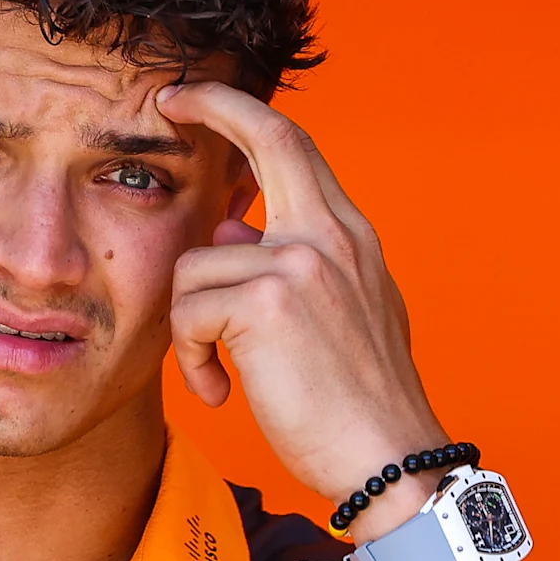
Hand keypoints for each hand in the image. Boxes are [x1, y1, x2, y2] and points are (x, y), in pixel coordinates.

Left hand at [159, 81, 444, 513]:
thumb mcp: (333, 317)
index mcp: (348, 236)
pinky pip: (187, 314)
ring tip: (222, 375)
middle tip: (167, 101)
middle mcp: (332, 236)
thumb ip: (286, 267)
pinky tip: (223, 393)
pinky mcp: (268, 303)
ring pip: (194, 264)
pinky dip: (191, 360)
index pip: (296, 146)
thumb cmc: (355, 402)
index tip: (197, 97)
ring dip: (190, 329)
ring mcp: (302, 264)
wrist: (392, 463)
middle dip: (213, 106)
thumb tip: (228, 230)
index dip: (242, 112)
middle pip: (268, 136)